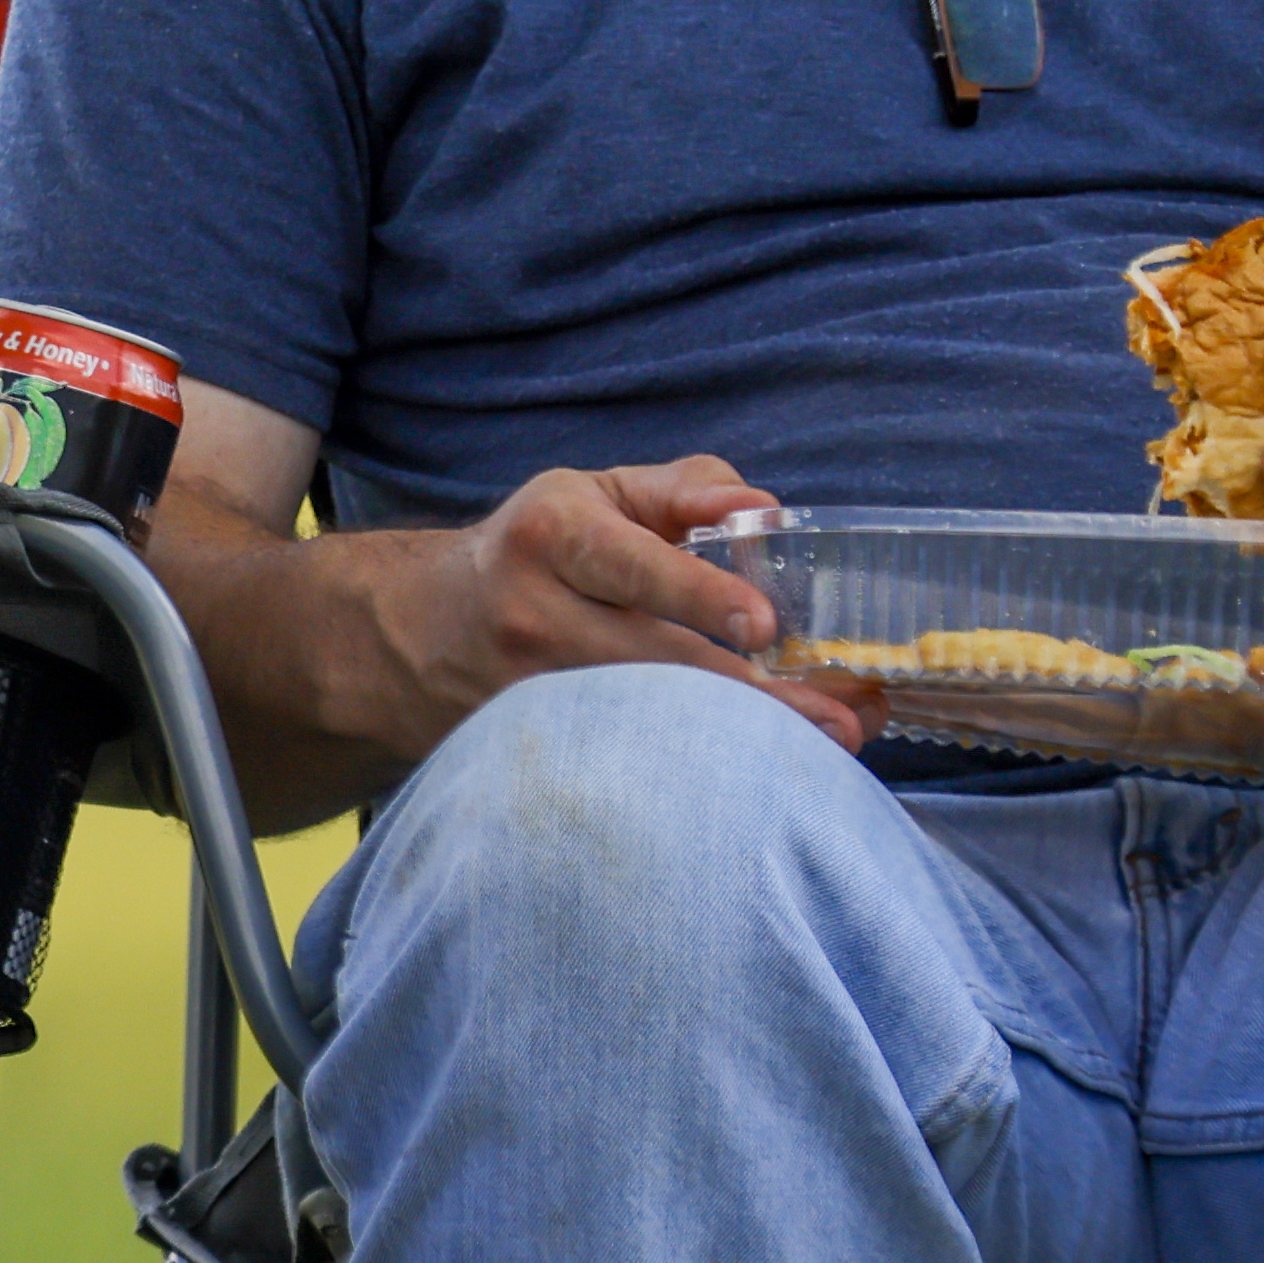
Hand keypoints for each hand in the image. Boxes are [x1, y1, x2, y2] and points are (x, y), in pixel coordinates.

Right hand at [407, 456, 875, 752]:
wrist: (422, 632)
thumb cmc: (538, 548)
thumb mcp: (596, 494)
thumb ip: (685, 490)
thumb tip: (766, 509)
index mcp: (554, 535)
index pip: (632, 566)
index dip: (699, 595)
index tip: (766, 626)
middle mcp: (536, 615)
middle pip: (654, 664)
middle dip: (755, 696)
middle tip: (842, 719)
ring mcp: (534, 695)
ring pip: (649, 723)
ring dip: (743, 740)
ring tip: (827, 751)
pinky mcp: (541, 747)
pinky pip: (633, 760)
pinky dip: (702, 765)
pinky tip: (762, 772)